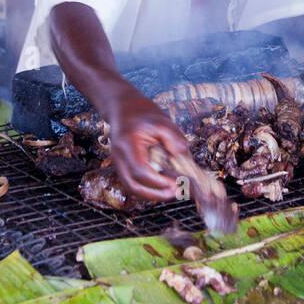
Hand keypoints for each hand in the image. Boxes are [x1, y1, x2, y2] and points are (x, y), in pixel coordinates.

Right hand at [107, 85, 189, 200]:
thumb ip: (174, 140)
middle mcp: (119, 157)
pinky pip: (132, 184)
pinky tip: (162, 187)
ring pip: (131, 189)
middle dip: (156, 195)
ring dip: (152, 195)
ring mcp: (118, 164)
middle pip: (133, 186)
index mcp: (128, 144)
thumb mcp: (162, 122)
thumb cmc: (142, 113)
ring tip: (172, 191)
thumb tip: (185, 160)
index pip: (141, 171)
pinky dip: (147, 190)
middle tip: (176, 192)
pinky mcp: (122, 167)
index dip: (159, 182)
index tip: (176, 183)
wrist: (123, 107)